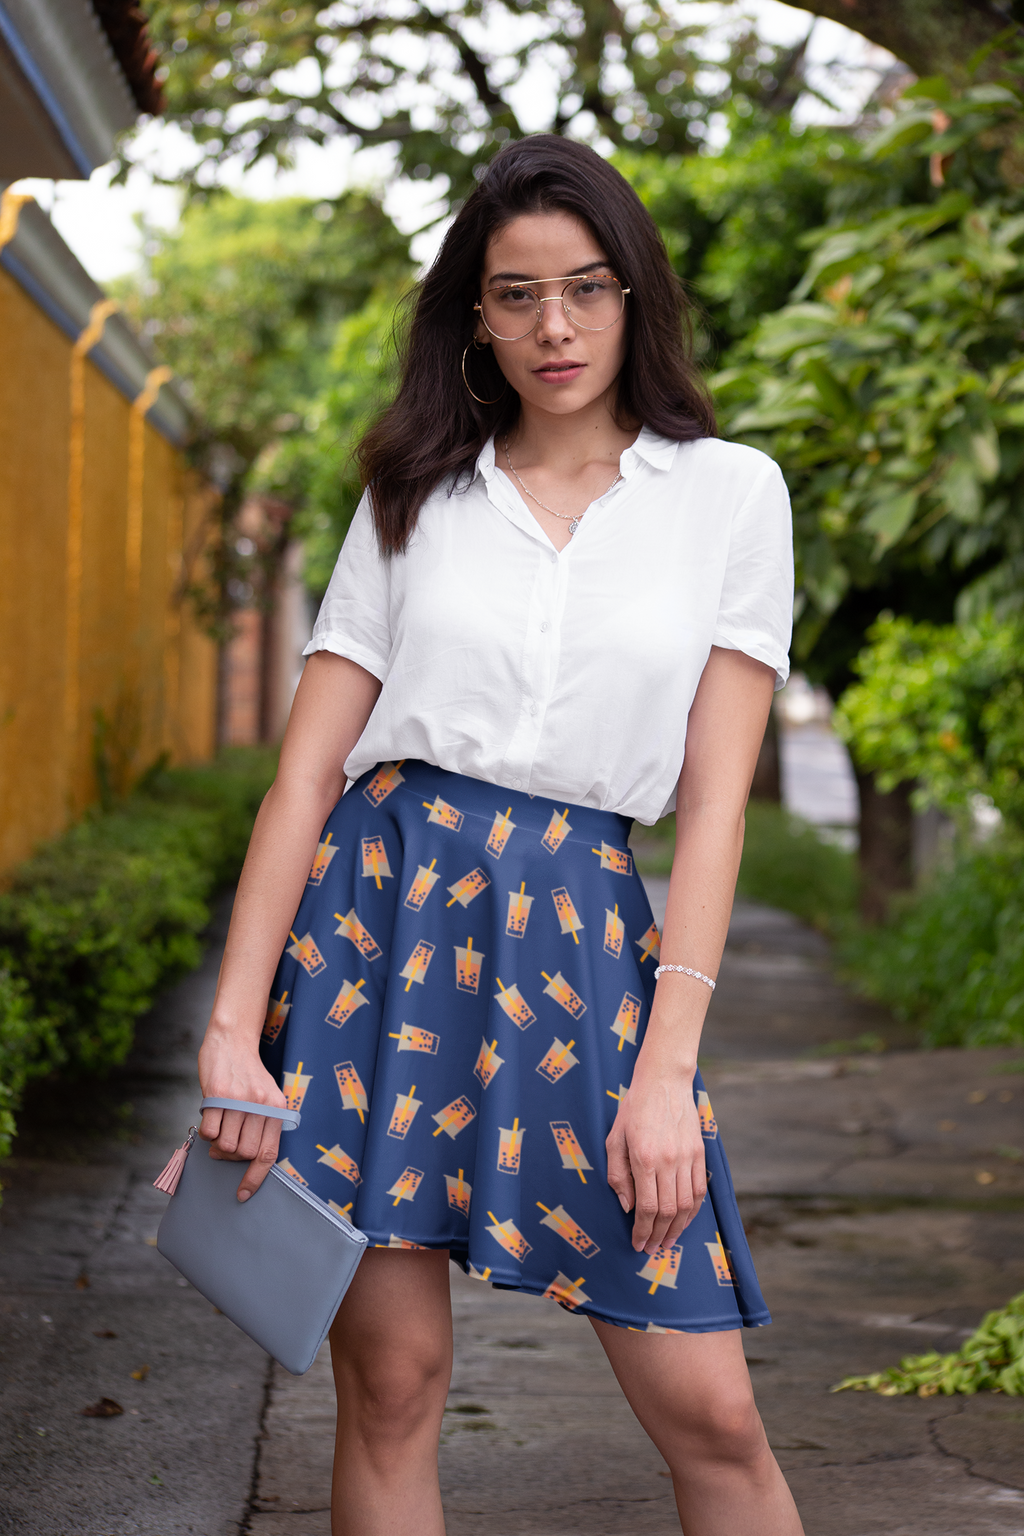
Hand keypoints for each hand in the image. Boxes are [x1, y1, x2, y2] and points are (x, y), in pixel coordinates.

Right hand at [198, 1030, 287, 1201]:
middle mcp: (261, 1104)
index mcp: (276, 1108)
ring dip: (218, 1144)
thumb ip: (262, 1125)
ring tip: (219, 1128)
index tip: (243, 1194)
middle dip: (232, 1156)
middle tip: (225, 1144)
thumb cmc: (247, 1073)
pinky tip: (210, 1116)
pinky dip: (206, 1131)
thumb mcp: (266, 1096)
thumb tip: (246, 1159)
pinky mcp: (217, 1093)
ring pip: (226, 1144)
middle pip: (245, 1153)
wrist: (233, 1040)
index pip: (268, 1153)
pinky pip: (209, 1130)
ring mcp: (239, 1099)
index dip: (255, 1178)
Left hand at [605, 1062, 706, 1254]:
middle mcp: (669, 1160)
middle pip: (669, 1211)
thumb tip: (627, 1206)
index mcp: (644, 1158)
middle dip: (659, 1235)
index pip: (647, 1207)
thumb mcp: (614, 1138)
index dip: (642, 1231)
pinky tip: (684, 1220)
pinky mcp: (700, 1153)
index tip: (637, 1243)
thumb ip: (618, 1174)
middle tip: (651, 1248)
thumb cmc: (634, 1108)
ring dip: (678, 1228)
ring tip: (667, 1241)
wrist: (664, 1081)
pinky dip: (693, 1210)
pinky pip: (699, 1190)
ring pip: (687, 1205)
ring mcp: (688, 1157)